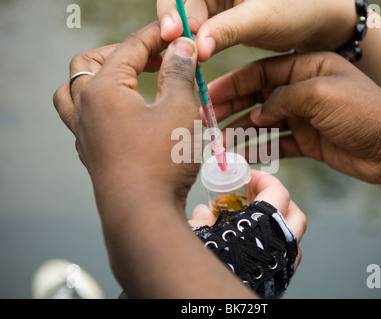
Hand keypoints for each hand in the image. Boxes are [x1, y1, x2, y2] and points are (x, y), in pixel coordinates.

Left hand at [53, 22, 200, 210]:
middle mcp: (85, 109)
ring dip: (98, 78)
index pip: (129, 47)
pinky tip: (127, 115)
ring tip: (125, 80)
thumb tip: (181, 48)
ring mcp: (84, 133)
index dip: (156, 36)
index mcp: (102, 90)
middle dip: (120, 53)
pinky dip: (100, 106)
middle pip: (88, 63)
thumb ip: (179, 73)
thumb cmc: (161, 162)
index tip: (178, 33)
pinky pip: (84, 118)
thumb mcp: (179, 109)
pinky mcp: (92, 153)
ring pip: (75, 92)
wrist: (142, 215)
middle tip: (151, 57)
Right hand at [157, 0, 356, 60]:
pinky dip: (199, 47)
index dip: (173, 9)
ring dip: (186, 41)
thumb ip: (227, 29)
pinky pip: (204, 33)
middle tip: (176, 52)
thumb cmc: (299, 8)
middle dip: (177, 29)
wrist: (321, 20)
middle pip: (182, 5)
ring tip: (186, 61)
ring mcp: (219, 4)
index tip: (174, 34)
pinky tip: (197, 62)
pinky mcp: (225, 21)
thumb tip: (198, 47)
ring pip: (190, 22)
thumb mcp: (262, 17)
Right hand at [189, 169, 306, 270]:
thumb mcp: (197, 237)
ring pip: (294, 235)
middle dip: (276, 199)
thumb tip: (203, 211)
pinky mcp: (281, 277)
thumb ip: (201, 220)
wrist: (218, 302)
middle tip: (253, 196)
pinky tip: (256, 245)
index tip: (247, 177)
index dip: (264, 179)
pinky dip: (277, 243)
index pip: (278, 191)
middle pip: (294, 211)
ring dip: (279, 222)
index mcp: (265, 225)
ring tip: (255, 221)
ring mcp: (285, 261)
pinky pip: (288, 254)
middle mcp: (282, 242)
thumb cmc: (213, 266)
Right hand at [208, 51, 380, 185]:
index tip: (210, 94)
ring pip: (265, 123)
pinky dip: (261, 150)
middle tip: (207, 121)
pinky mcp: (309, 141)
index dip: (234, 83)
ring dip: (242, 132)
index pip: (261, 72)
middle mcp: (303, 91)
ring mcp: (305, 117)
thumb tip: (257, 114)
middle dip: (232, 108)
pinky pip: (278, 144)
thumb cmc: (363, 112)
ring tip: (219, 143)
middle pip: (258, 98)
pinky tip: (242, 156)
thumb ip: (282, 99)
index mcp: (307, 67)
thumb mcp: (318, 94)